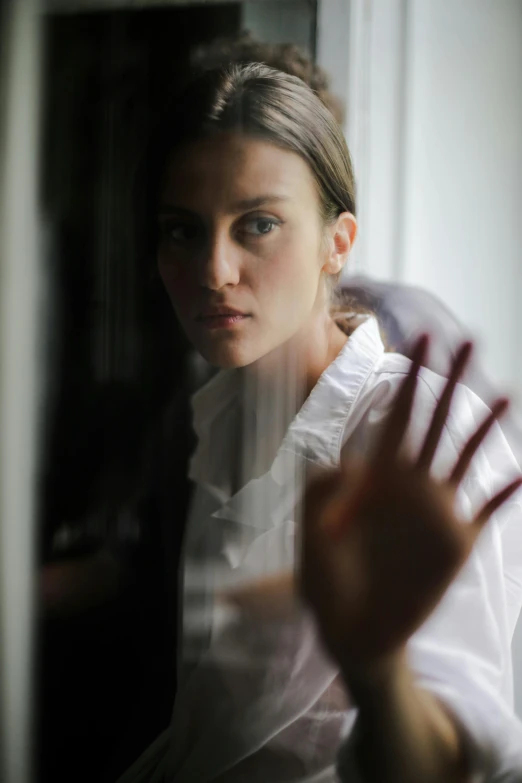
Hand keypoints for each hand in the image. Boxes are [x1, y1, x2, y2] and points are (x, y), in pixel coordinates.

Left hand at [300, 337, 521, 680]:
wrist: (353, 632)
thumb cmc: (326, 582)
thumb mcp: (311, 534)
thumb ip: (321, 493)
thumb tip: (349, 458)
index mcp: (375, 474)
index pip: (396, 415)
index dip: (409, 377)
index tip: (422, 337)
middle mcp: (410, 483)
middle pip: (434, 422)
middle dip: (451, 382)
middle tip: (470, 343)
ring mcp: (436, 511)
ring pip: (465, 458)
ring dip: (486, 427)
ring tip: (506, 396)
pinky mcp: (456, 543)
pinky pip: (487, 511)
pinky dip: (504, 493)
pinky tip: (521, 473)